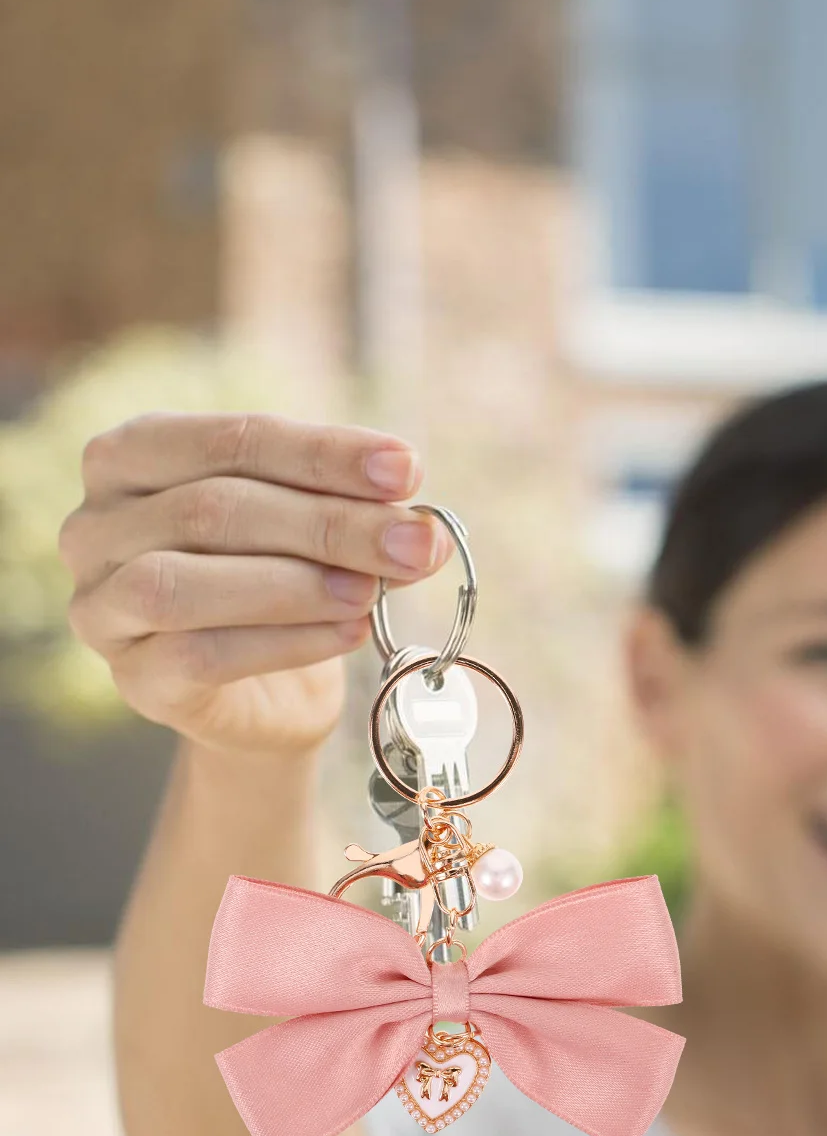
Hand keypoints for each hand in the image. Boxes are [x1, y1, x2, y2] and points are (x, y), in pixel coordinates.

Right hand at [60, 413, 450, 754]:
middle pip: (213, 508)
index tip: (407, 469)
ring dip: (295, 585)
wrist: (272, 696)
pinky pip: (199, 655)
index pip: (232, 439)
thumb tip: (421, 527)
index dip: (324, 453)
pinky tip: (350, 632)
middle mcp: (95, 525)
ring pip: (183, 583)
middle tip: (415, 544)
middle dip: (330, 525)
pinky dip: (286, 642)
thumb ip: (355, 513)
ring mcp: (100, 605)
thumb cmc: (287, 584)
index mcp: (134, 456)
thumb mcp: (320, 531)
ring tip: (371, 591)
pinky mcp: (134, 679)